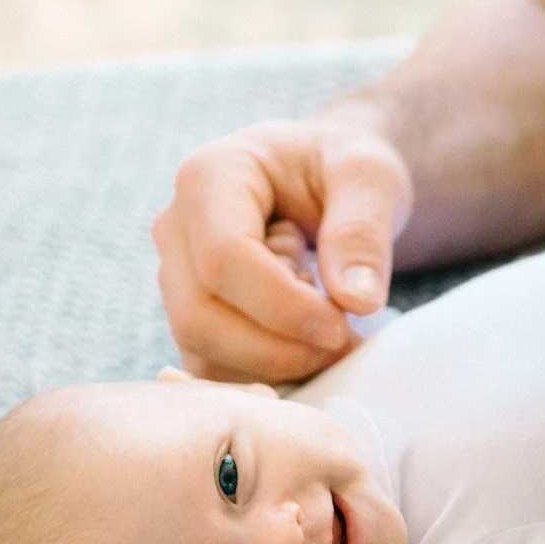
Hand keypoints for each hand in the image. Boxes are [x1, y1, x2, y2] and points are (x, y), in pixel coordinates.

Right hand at [152, 116, 411, 383]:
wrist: (326, 179)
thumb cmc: (341, 167)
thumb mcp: (369, 175)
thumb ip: (362, 230)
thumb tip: (356, 300)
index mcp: (207, 176)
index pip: (224, 259)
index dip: (282, 307)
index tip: (342, 326)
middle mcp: (175, 228)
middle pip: (199, 317)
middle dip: (277, 349)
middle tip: (345, 341)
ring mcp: (175, 276)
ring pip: (202, 352)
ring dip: (276, 365)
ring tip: (333, 334)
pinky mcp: (191, 315)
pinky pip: (213, 368)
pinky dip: (268, 376)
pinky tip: (311, 348)